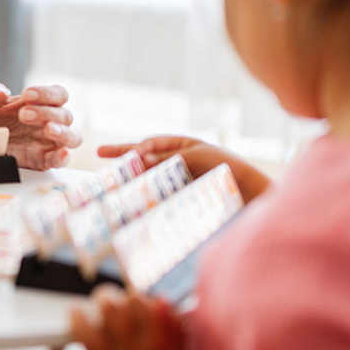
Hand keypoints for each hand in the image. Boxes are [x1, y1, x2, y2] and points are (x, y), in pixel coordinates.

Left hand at [0, 82, 81, 169]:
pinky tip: (61, 153)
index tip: (27, 94)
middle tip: (24, 114)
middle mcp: (51, 121)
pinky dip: (63, 158)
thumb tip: (1, 92)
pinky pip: (60, 160)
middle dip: (45, 113)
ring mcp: (49, 141)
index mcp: (43, 103)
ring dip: (63, 132)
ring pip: (72, 137)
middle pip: (65, 116)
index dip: (47, 93)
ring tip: (48, 129)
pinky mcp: (43, 160)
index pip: (58, 94)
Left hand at [52, 288, 186, 349]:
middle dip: (105, 300)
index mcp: (155, 346)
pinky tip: (58, 345)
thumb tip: (158, 299)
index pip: (139, 305)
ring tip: (76, 312)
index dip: (131, 296)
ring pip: (85, 336)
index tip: (127, 298)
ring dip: (78, 320)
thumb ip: (172, 328)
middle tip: (102, 300)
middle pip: (112, 315)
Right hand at [97, 136, 270, 202]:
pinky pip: (158, 196)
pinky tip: (135, 205)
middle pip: (145, 160)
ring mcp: (178, 180)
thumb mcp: (196, 156)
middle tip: (99, 154)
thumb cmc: (225, 168)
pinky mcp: (181, 198)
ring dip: (132, 181)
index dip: (131, 148)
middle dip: (124, 159)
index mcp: (181, 146)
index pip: (150, 144)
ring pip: (149, 179)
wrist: (249, 194)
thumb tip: (140, 158)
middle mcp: (177, 162)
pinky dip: (145, 198)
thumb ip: (168, 157)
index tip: (113, 154)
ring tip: (112, 186)